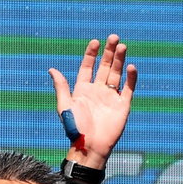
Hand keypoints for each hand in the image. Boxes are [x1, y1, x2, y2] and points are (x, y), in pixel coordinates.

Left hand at [48, 35, 136, 164]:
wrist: (89, 146)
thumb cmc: (75, 128)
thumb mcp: (65, 105)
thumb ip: (61, 87)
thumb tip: (51, 69)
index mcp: (83, 90)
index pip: (88, 67)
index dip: (91, 54)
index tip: (95, 41)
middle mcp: (98, 91)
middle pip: (104, 67)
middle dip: (109, 52)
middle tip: (113, 37)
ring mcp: (111, 97)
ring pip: (116, 74)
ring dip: (119, 60)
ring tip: (122, 46)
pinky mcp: (122, 105)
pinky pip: (128, 88)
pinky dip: (131, 78)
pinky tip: (131, 67)